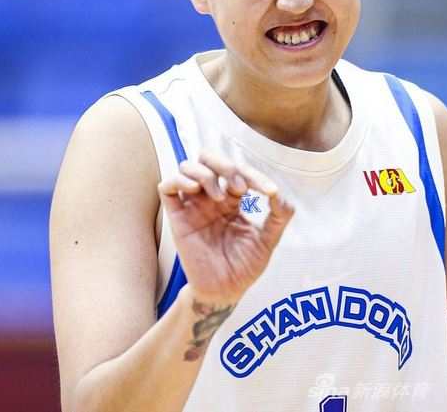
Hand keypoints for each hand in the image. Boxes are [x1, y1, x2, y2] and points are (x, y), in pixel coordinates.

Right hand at [156, 150, 294, 306]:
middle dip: (225, 164)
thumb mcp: (269, 239)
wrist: (226, 290)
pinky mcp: (177, 217)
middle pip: (208, 157)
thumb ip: (280, 215)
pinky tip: (196, 191)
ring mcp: (193, 205)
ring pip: (187, 166)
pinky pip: (167, 187)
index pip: (239, 171)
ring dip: (206, 174)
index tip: (270, 192)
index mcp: (233, 198)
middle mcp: (211, 197)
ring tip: (221, 198)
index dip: (255, 175)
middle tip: (239, 187)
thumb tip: (279, 193)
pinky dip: (179, 180)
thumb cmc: (245, 265)